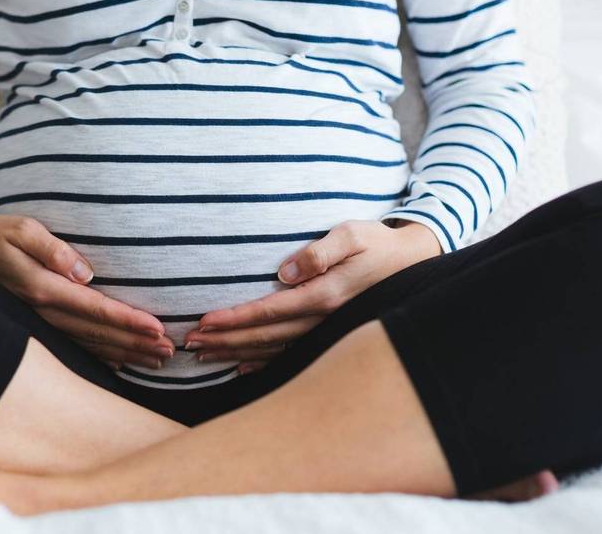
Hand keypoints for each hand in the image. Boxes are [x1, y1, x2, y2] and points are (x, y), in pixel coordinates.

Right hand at [0, 215, 173, 369]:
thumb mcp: (20, 229)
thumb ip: (51, 248)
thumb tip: (85, 271)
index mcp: (44, 288)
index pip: (95, 309)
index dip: (127, 320)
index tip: (157, 329)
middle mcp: (45, 311)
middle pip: (99, 333)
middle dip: (136, 343)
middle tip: (170, 351)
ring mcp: (42, 321)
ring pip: (91, 344)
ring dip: (125, 352)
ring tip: (157, 361)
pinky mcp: (40, 323)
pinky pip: (77, 345)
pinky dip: (102, 355)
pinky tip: (123, 362)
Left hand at [184, 219, 442, 372]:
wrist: (413, 264)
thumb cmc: (377, 243)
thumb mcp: (352, 234)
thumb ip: (319, 252)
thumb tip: (284, 272)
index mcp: (323, 296)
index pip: (267, 312)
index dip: (233, 320)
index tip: (203, 322)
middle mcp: (321, 321)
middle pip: (262, 337)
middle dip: (223, 341)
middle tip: (188, 344)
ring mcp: (324, 333)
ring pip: (271, 350)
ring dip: (235, 353)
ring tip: (203, 355)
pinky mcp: (326, 335)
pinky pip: (289, 356)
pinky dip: (262, 364)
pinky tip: (241, 368)